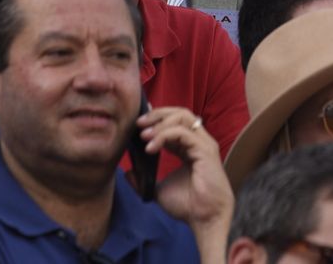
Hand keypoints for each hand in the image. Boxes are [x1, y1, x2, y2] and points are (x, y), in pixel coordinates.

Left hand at [142, 107, 233, 235]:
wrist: (204, 219)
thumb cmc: (188, 206)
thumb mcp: (158, 190)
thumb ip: (144, 181)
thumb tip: (127, 173)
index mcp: (189, 147)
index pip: (174, 123)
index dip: (156, 120)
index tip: (138, 125)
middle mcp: (198, 141)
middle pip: (179, 113)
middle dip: (157, 115)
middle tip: (139, 124)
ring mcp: (203, 144)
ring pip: (182, 117)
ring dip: (159, 123)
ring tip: (144, 135)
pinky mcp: (205, 150)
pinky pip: (183, 133)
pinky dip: (164, 135)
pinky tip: (151, 148)